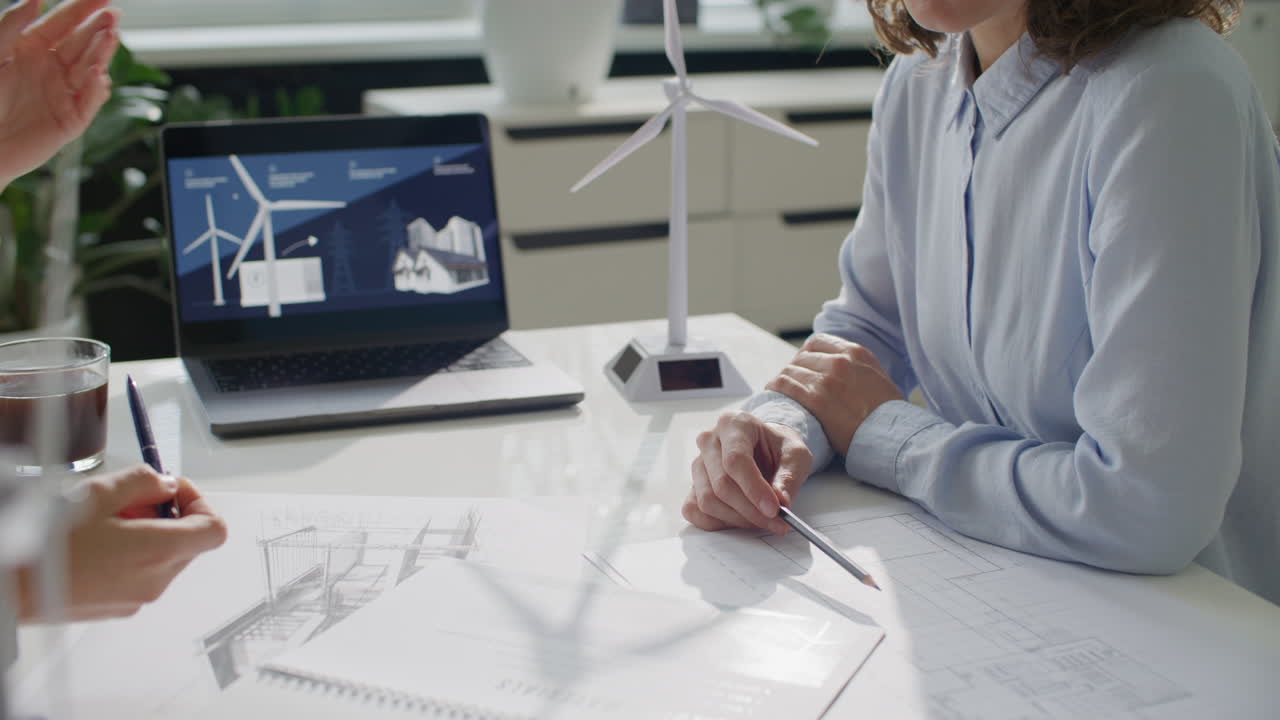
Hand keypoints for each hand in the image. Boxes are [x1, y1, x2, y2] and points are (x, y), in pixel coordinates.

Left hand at [0, 0, 118, 188]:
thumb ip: (11, 25)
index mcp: (31, 48)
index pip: (63, 23)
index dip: (83, 8)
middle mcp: (51, 69)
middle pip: (82, 43)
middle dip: (99, 28)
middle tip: (114, 14)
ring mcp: (63, 94)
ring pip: (90, 68)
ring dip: (102, 53)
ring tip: (112, 36)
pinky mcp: (71, 120)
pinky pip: (89, 102)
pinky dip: (95, 88)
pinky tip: (97, 73)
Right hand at [15, 464, 227, 621]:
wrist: (11, 587)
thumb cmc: (47, 544)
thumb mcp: (98, 493)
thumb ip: (143, 482)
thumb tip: (165, 484)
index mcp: (158, 551)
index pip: (214, 529)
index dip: (199, 503)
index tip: (174, 490)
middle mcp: (154, 580)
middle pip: (190, 543)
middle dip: (169, 515)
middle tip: (133, 500)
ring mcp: (137, 599)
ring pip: (165, 559)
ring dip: (149, 534)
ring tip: (107, 520)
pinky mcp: (117, 608)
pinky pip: (141, 575)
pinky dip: (132, 555)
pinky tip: (97, 542)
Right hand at [683, 411, 813, 534]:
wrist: (765, 448)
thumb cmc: (778, 448)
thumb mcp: (796, 455)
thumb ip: (789, 477)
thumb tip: (781, 502)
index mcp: (733, 424)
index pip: (735, 460)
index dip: (754, 488)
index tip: (774, 509)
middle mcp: (709, 441)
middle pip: (721, 484)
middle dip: (751, 510)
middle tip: (777, 521)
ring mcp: (698, 464)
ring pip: (708, 500)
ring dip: (738, 519)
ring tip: (764, 520)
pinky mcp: (693, 485)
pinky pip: (695, 511)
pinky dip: (719, 523)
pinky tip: (741, 520)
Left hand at [765, 333, 904, 455]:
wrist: (893, 435)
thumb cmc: (888, 414)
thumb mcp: (879, 379)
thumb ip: (859, 369)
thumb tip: (847, 372)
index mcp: (857, 353)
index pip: (818, 342)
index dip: (806, 353)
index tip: (802, 364)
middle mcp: (841, 361)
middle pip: (802, 356)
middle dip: (794, 367)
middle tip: (789, 380)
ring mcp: (828, 379)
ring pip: (792, 369)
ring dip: (783, 377)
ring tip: (778, 386)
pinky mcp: (817, 399)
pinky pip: (786, 385)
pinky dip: (776, 386)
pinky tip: (772, 391)